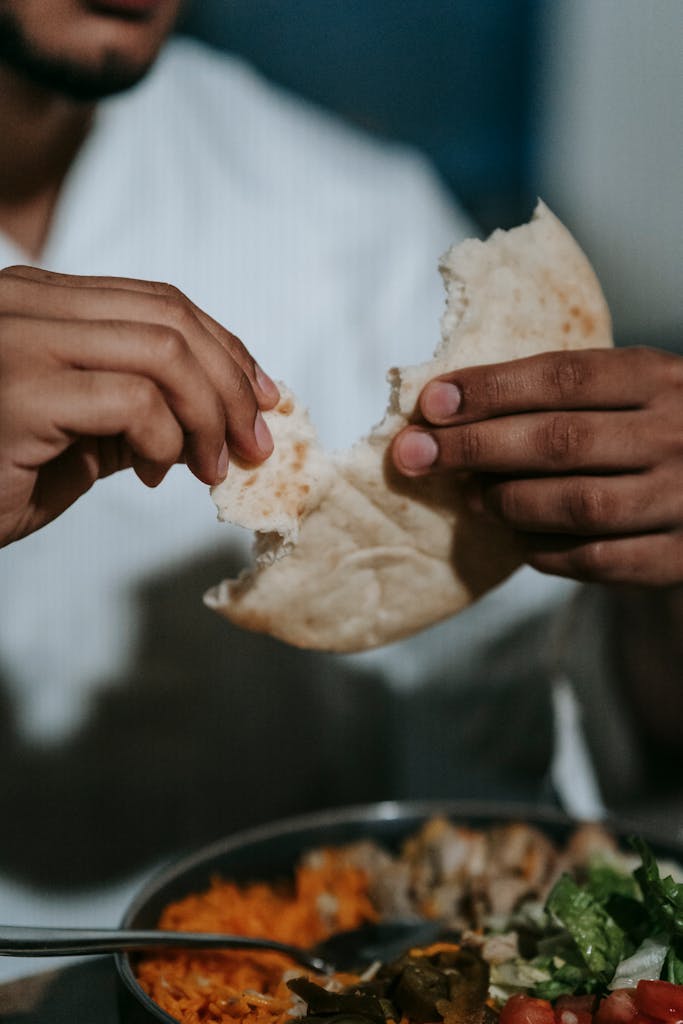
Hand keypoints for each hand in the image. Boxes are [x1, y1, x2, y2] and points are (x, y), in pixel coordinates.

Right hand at [0, 265, 279, 546]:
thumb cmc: (0, 474)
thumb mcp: (85, 432)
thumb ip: (143, 409)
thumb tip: (230, 412)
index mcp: (40, 299)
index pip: (160, 302)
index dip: (226, 347)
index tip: (264, 399)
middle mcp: (25, 301)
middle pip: (171, 318)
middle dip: (232, 384)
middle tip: (254, 444)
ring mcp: (19, 338)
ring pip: (163, 353)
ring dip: (208, 417)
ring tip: (209, 467)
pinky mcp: (21, 389)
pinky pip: (134, 401)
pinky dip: (166, 441)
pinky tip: (153, 475)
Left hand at [392, 347, 682, 584]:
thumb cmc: (648, 431)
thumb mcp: (626, 392)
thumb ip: (558, 395)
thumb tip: (447, 411)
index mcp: (661, 376)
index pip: (564, 376)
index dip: (491, 389)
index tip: (432, 403)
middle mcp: (679, 434)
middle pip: (560, 441)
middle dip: (476, 447)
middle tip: (416, 455)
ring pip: (577, 505)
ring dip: (508, 502)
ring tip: (471, 498)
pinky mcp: (678, 556)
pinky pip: (597, 560)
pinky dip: (546, 551)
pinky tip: (520, 540)